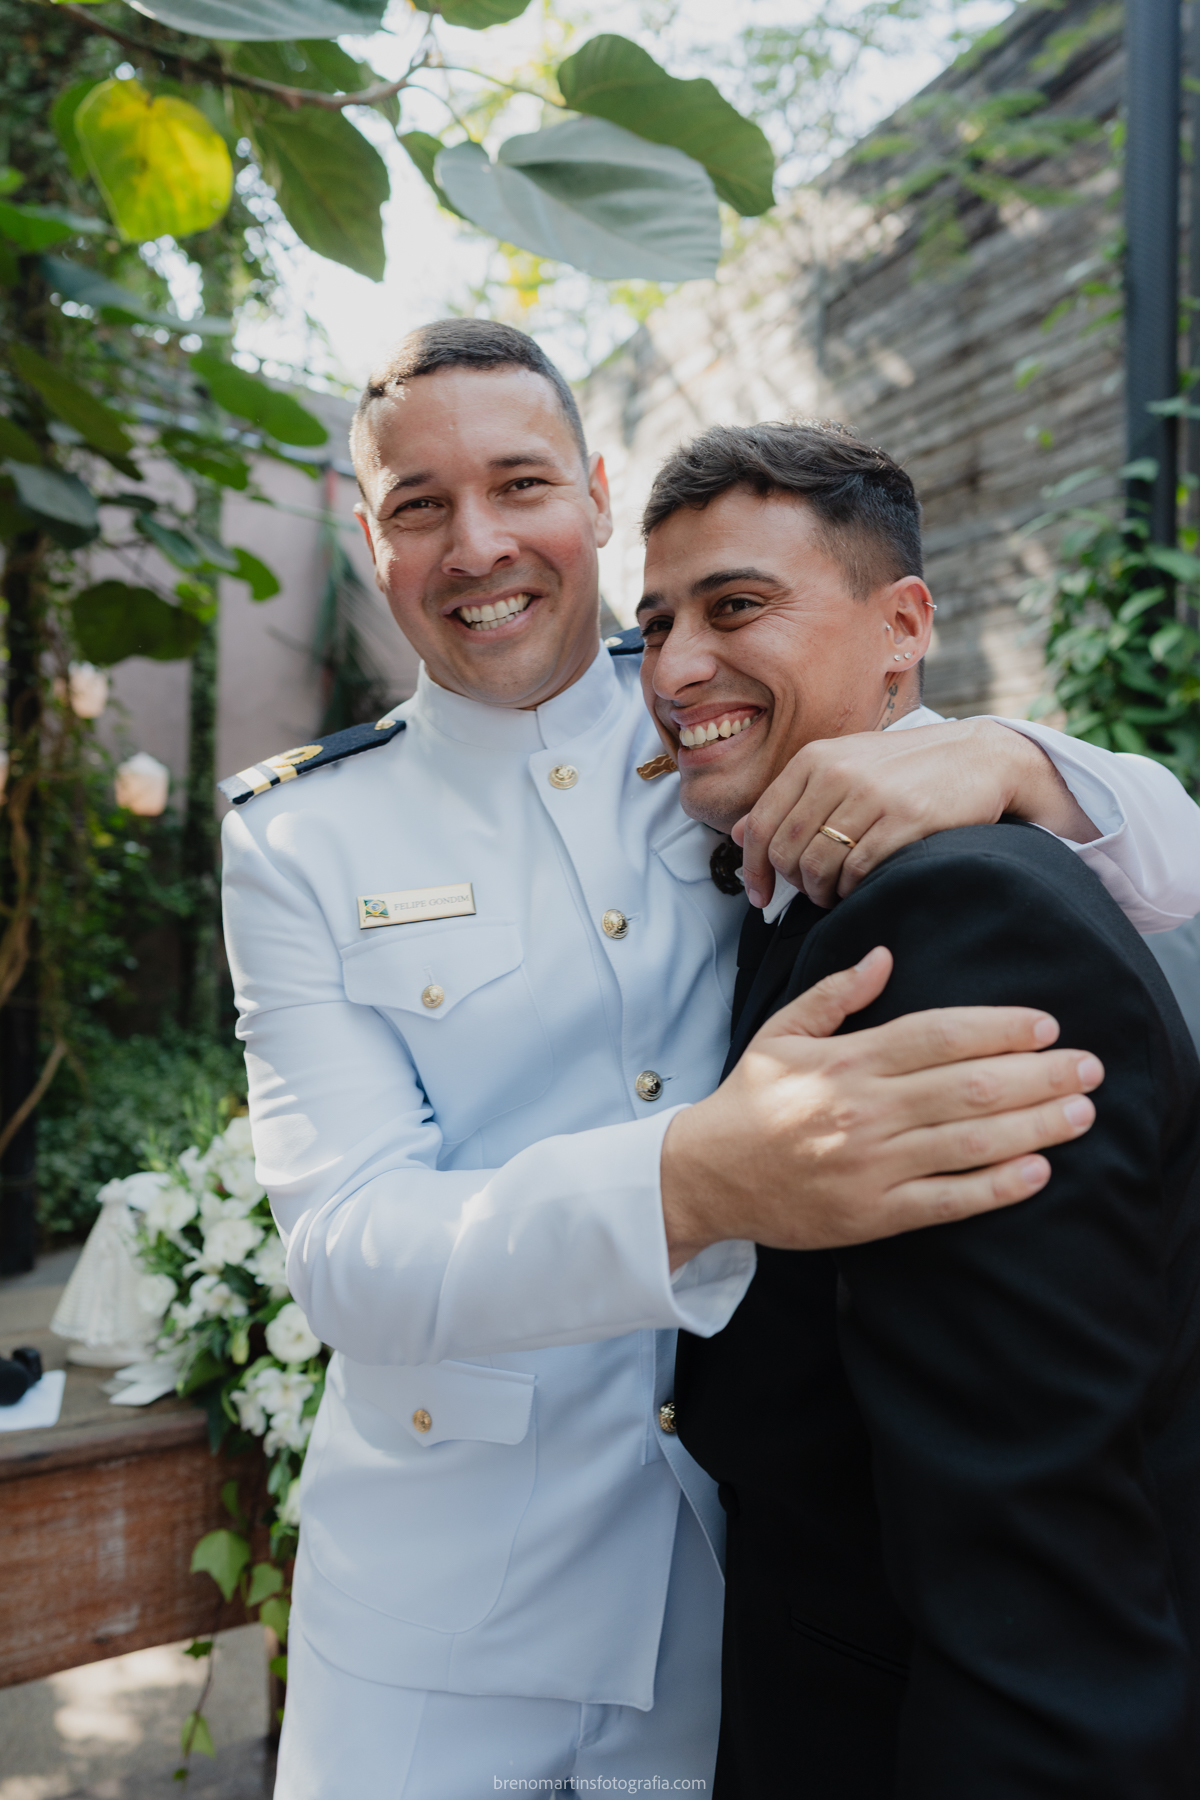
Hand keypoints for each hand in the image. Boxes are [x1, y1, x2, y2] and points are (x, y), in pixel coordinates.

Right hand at [660, 947, 1101, 1268]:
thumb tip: (887, 956)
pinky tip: (1038, 1171)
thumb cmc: (750, 1100)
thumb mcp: (782, 1034)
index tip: (1046, 1024)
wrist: (706, 1177)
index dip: (998, 1028)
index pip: (937, 1035)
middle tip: (1089, 1066)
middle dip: (1037, 1075)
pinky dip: (997, 1187)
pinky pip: (948, 1200)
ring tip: (1080, 1113)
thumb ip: (836, 994)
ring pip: (968, 1142)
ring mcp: (871, 1165)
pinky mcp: (874, 1214)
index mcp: (847, 1061)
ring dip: (1034, 1127)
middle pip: (968, 1087)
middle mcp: (864, 1110)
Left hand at [733, 718, 1099, 910]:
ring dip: (822, 893)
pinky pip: (857, 872)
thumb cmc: (904, 771)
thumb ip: (790, 800)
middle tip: (812, 894)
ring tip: (837, 894)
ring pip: (817, 866)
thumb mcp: (843, 769)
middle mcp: (836, 773)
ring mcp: (871, 795)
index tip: (759, 896)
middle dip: (792, 885)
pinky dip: (852, 890)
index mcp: (814, 759)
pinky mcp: (904, 819)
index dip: (752, 868)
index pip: (759, 824)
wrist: (979, 758)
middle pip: (785, 851)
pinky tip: (861, 887)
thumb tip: (737, 834)